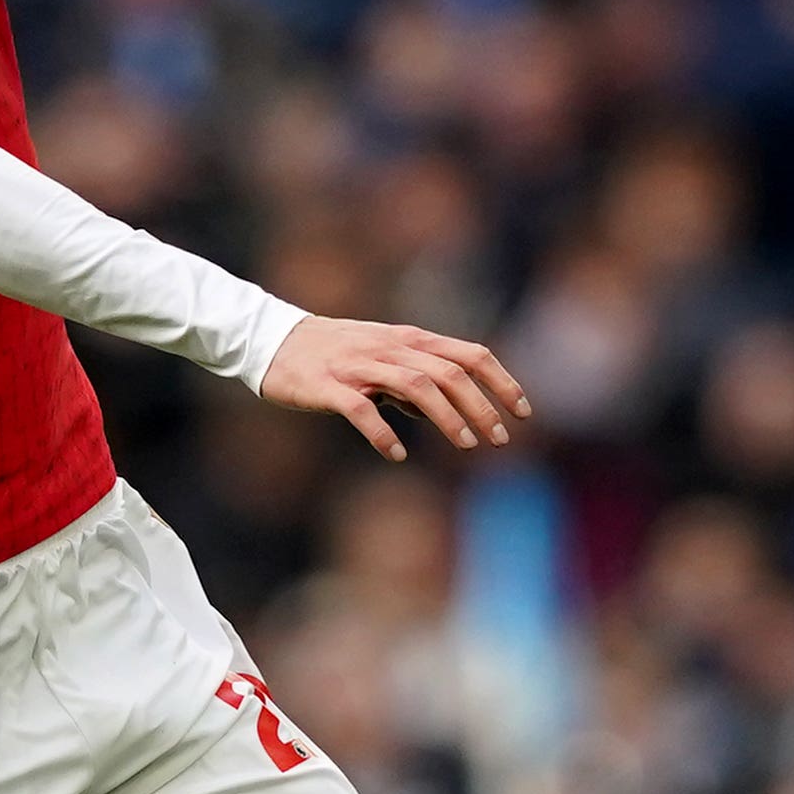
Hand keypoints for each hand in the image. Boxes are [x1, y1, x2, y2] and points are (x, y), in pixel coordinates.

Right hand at [258, 315, 529, 460]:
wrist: (269, 341)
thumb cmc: (329, 353)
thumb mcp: (380, 358)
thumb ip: (412, 380)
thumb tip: (443, 411)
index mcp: (408, 339)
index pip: (469, 354)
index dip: (502, 382)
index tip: (523, 413)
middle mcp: (389, 347)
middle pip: (449, 372)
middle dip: (481, 407)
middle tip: (499, 441)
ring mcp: (358, 365)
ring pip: (416, 385)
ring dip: (447, 417)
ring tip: (466, 446)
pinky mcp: (327, 385)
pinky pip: (361, 409)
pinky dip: (382, 432)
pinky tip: (397, 454)